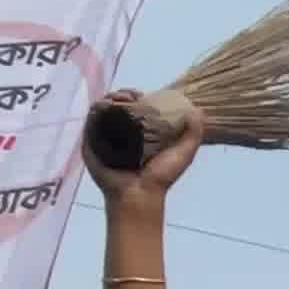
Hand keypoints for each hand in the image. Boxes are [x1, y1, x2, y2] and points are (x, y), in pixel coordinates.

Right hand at [83, 89, 199, 204]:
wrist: (139, 194)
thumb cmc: (161, 177)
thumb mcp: (184, 153)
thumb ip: (194, 134)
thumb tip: (197, 111)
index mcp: (141, 134)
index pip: (136, 107)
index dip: (138, 96)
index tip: (142, 94)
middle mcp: (122, 133)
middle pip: (118, 105)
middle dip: (123, 94)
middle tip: (131, 96)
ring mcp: (105, 137)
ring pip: (104, 109)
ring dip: (111, 98)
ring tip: (121, 99)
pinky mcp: (91, 142)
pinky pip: (91, 120)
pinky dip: (97, 109)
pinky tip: (106, 105)